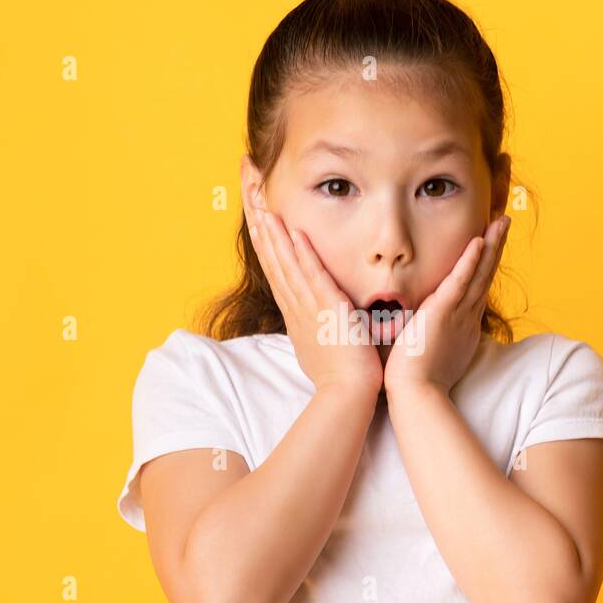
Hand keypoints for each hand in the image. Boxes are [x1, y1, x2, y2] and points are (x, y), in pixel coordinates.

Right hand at [246, 207, 383, 397]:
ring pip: (287, 266)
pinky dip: (303, 254)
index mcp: (297, 317)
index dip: (267, 250)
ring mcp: (310, 308)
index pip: (278, 276)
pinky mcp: (329, 309)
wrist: (349, 393)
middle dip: (264, 236)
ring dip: (275, 238)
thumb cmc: (341, 377)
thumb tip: (314, 327)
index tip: (258, 227)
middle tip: (253, 209)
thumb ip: (316, 332)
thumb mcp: (321, 349)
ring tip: (265, 212)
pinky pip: (314, 275)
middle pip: (275, 266)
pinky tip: (295, 233)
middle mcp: (297, 310)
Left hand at [383, 213, 510, 397]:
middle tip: (505, 221)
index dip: (486, 263)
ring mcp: (458, 314)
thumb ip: (427, 331)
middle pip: (485, 274)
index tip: (491, 242)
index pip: (477, 286)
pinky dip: (470, 261)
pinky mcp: (444, 313)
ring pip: (480, 273)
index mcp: (463, 324)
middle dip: (496, 246)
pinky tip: (479, 241)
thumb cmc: (417, 379)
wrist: (416, 393)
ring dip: (491, 245)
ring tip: (502, 220)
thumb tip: (416, 323)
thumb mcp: (429, 349)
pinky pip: (460, 282)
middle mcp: (466, 316)